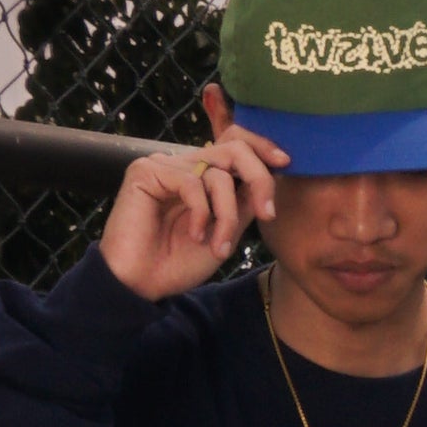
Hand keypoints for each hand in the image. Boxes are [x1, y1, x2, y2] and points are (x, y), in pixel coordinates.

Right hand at [100, 124, 283, 300]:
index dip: (262, 146)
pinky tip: (195, 235)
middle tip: (266, 213)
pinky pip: (192, 182)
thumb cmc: (179, 262)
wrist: (141, 284)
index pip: (236, 142)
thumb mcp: (226, 231)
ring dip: (227, 213)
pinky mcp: (146, 171)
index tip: (285, 163)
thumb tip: (271, 174)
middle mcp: (185, 165)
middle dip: (259, 179)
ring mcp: (165, 165)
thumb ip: (244, 201)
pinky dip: (202, 213)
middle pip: (235, 147)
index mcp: (203, 175)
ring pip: (218, 171)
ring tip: (219, 245)